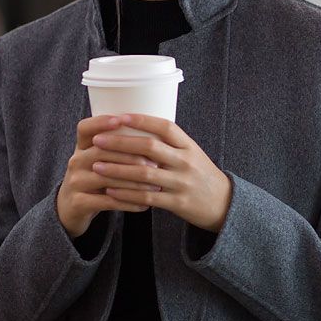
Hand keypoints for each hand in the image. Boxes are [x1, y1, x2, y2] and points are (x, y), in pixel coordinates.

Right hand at [56, 114, 162, 237]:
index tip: (121, 120)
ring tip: (154, 186)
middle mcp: (76, 161)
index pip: (85, 128)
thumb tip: (156, 133)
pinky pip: (106, 201)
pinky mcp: (78, 202)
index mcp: (82, 146)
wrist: (73, 207)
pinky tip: (145, 205)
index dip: (100, 122)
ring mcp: (75, 182)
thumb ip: (119, 146)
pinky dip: (128, 203)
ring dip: (133, 182)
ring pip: (105, 178)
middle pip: (100, 152)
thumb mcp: (101, 160)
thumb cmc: (96, 178)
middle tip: (155, 163)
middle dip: (130, 157)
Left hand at [88, 114, 233, 232]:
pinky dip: (126, 194)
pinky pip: (147, 198)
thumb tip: (136, 127)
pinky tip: (110, 190)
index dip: (142, 120)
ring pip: (144, 174)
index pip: (165, 127)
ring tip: (97, 165)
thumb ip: (169, 143)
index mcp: (189, 146)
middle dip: (120, 143)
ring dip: (117, 169)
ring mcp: (182, 183)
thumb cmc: (201, 174)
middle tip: (98, 140)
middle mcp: (186, 162)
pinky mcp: (177, 203)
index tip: (120, 116)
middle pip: (150, 147)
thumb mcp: (192, 153)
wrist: (223, 203)